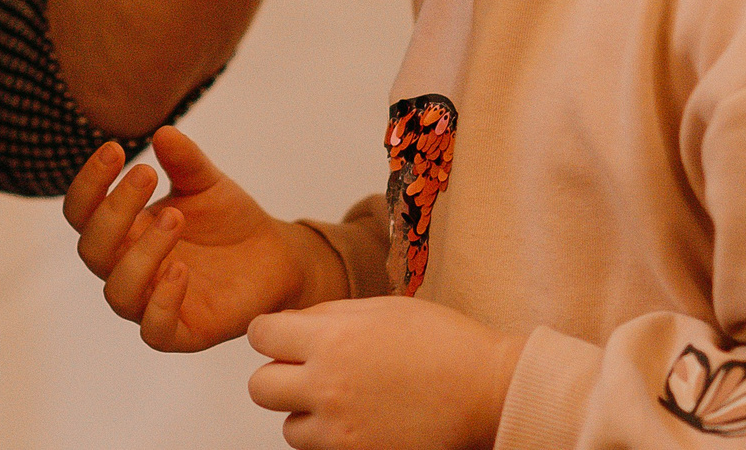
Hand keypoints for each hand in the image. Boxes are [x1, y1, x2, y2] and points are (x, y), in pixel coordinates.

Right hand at [62, 127, 344, 351]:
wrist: (273, 255)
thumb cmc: (227, 220)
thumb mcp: (207, 183)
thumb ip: (185, 161)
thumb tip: (163, 131)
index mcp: (123, 230)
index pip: (83, 212)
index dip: (89, 183)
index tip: (114, 149)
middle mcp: (127, 268)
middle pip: (93, 249)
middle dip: (114, 211)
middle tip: (146, 174)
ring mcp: (150, 302)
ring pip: (119, 292)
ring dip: (141, 253)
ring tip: (174, 216)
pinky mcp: (181, 332)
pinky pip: (154, 330)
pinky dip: (161, 301)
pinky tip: (181, 270)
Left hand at [246, 296, 525, 449]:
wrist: (485, 391)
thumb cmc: (445, 344)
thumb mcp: (383, 308)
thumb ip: (330, 315)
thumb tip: (296, 324)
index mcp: (331, 338)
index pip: (260, 334)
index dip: (272, 333)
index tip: (284, 336)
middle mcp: (326, 386)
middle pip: (260, 387)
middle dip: (279, 376)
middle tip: (307, 370)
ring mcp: (339, 430)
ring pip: (288, 427)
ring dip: (306, 413)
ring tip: (344, 399)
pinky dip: (332, 438)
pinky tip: (361, 419)